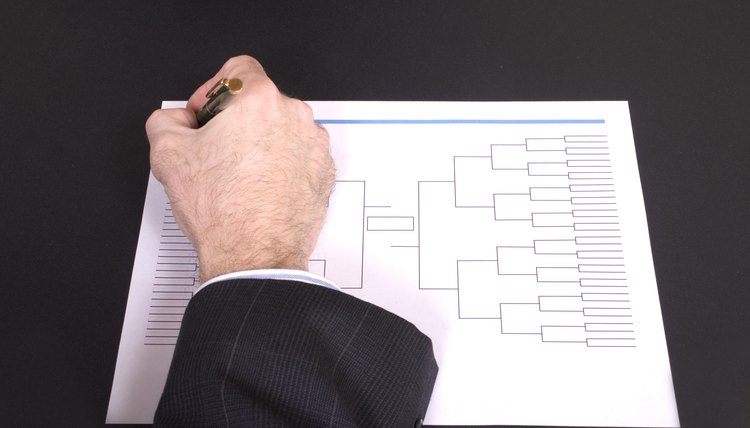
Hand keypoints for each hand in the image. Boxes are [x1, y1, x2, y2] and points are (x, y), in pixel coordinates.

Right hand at [145, 55, 334, 281]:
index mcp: (259, 100)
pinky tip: (259, 189)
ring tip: (238, 176)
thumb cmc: (222, 209)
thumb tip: (177, 120)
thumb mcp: (167, 154)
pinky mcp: (324, 173)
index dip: (213, 90)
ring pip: (280, 130)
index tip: (206, 116)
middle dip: (235, 120)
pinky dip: (280, 165)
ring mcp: (314, 146)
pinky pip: (298, 156)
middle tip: (216, 151)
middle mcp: (295, 116)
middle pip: (260, 102)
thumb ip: (166, 120)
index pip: (238, 69)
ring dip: (260, 143)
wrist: (255, 257)